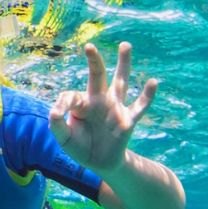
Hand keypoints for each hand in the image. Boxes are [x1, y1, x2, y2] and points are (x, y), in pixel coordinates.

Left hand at [50, 41, 156, 175]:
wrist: (99, 163)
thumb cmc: (80, 147)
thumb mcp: (64, 138)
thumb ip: (57, 125)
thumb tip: (53, 112)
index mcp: (82, 103)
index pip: (71, 96)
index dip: (62, 104)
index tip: (57, 114)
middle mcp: (99, 100)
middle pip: (97, 76)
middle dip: (94, 61)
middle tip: (89, 46)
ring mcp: (115, 108)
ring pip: (120, 82)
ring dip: (123, 64)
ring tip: (125, 45)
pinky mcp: (127, 121)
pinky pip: (139, 106)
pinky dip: (147, 95)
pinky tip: (154, 82)